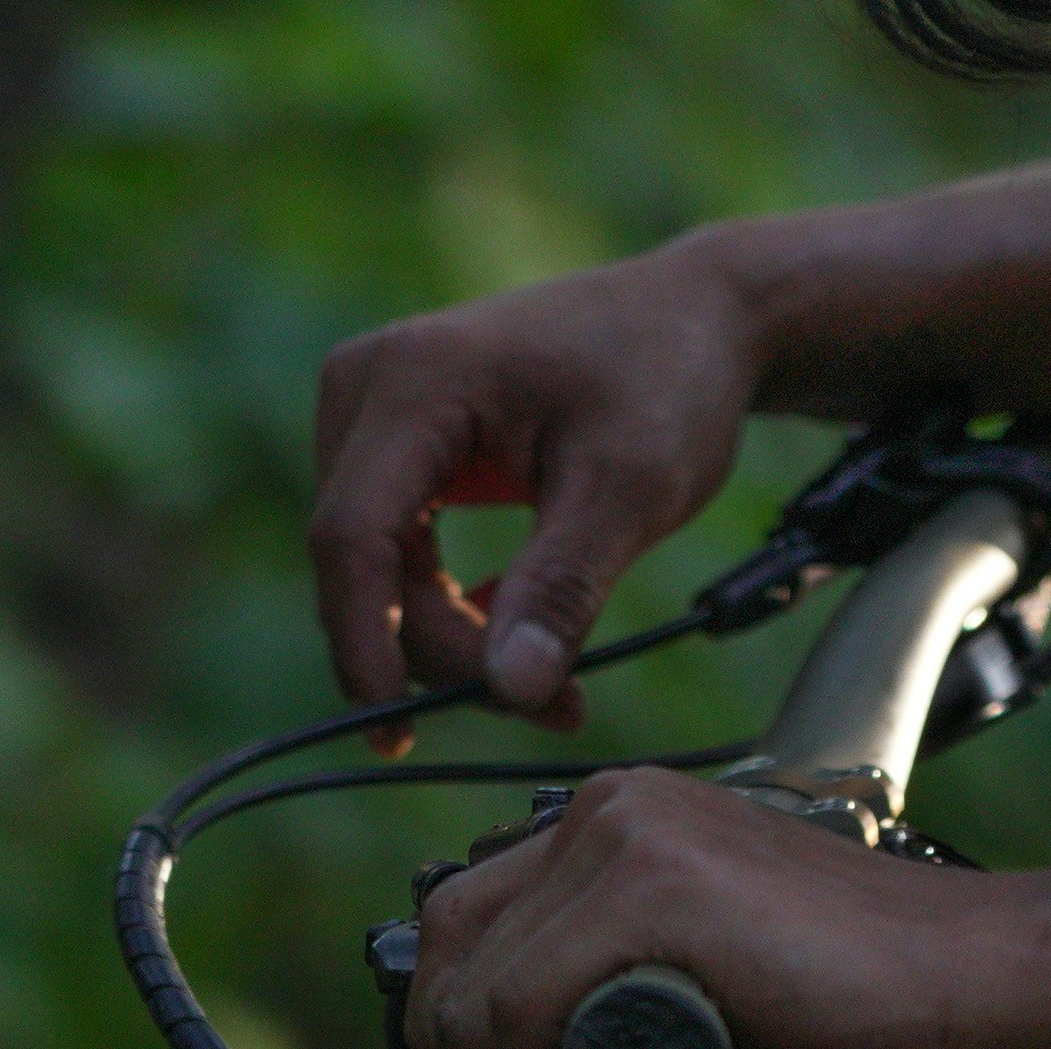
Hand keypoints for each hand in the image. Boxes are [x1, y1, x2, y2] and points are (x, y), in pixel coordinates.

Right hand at [311, 241, 765, 727]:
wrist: (699, 317)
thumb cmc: (669, 378)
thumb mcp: (632, 486)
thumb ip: (563, 587)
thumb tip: (512, 693)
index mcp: (416, 379)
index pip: (350, 535)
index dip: (368, 643)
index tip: (403, 734)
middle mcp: (370, 385)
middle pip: (362, 561)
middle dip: (442, 649)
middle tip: (553, 704)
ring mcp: (376, 411)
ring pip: (376, 569)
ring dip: (450, 638)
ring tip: (556, 683)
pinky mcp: (400, 443)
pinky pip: (397, 552)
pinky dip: (453, 608)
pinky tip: (523, 634)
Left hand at [404, 771, 1050, 1048]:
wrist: (967, 968)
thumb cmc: (848, 988)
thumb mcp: (697, 958)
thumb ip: (602, 968)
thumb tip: (498, 1026)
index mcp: (621, 817)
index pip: (469, 915)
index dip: (452, 1009)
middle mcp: (613, 806)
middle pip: (454, 936)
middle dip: (452, 1029)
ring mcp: (631, 834)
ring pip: (480, 984)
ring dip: (498, 1047)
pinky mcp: (655, 883)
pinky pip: (525, 1001)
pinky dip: (537, 1048)